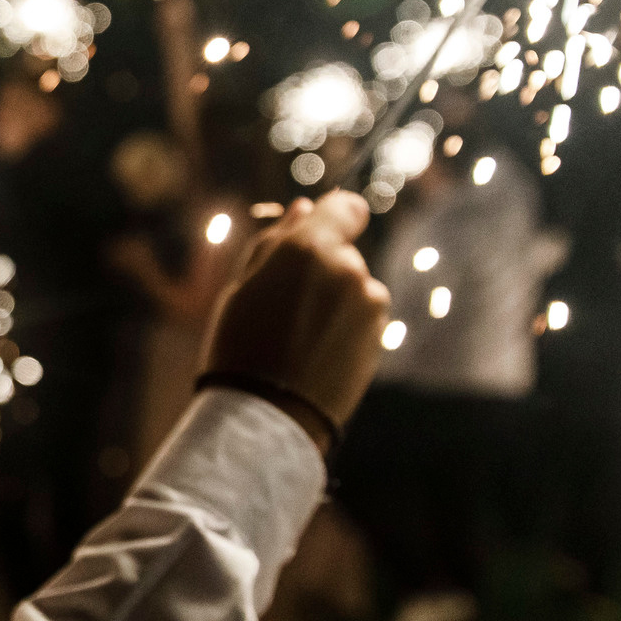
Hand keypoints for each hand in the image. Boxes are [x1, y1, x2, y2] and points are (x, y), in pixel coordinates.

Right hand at [201, 192, 387, 433]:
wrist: (267, 413)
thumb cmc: (241, 345)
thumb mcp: (242, 285)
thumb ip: (276, 241)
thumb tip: (304, 208)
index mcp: (309, 246)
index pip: (347, 207)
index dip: (335, 217)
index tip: (318, 233)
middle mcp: (348, 267)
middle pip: (342, 252)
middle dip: (320, 270)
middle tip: (283, 307)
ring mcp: (369, 302)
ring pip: (353, 286)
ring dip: (333, 300)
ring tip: (297, 336)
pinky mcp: (379, 334)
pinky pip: (362, 316)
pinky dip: (344, 327)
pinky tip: (316, 352)